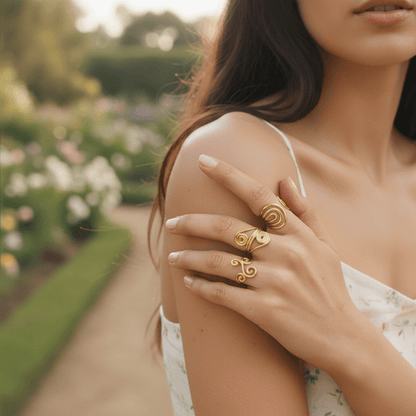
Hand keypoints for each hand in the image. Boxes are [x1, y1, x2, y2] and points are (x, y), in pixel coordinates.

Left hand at [166, 155, 360, 372]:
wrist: (342, 337)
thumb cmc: (330, 287)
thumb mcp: (325, 246)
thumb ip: (305, 212)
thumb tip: (283, 180)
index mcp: (298, 234)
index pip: (258, 195)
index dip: (228, 175)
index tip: (203, 161)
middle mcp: (285, 253)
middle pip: (227, 227)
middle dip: (193, 222)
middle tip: (171, 222)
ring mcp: (274, 282)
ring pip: (218, 261)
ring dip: (189, 257)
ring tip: (172, 256)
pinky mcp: (264, 310)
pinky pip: (222, 293)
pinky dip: (201, 287)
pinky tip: (189, 283)